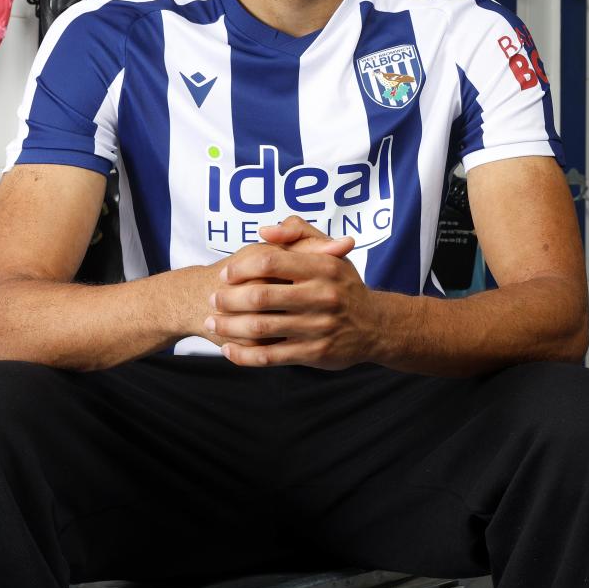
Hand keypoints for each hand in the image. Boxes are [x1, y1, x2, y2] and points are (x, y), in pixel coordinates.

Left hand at [204, 218, 376, 367]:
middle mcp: (322, 296)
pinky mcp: (315, 353)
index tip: (225, 273)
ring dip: (229, 326)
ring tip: (213, 323)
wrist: (376, 326)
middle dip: (228, 299)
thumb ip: (298, 234)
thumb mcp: (330, 252)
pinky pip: (270, 356)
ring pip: (261, 328)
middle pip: (260, 296)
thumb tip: (264, 231)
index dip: (240, 267)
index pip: (270, 261)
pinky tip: (229, 350)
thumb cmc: (343, 286)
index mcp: (323, 266)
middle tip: (212, 299)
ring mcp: (318, 327)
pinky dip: (244, 354)